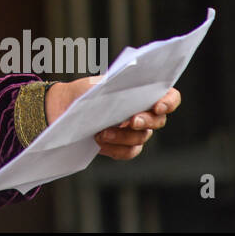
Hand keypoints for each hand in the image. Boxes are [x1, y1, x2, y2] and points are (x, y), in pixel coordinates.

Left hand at [46, 77, 180, 159]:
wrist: (64, 106)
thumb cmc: (84, 91)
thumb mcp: (97, 84)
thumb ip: (115, 87)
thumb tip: (125, 93)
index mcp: (143, 92)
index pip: (170, 97)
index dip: (169, 103)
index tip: (157, 106)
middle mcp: (144, 113)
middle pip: (158, 121)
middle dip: (145, 121)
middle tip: (130, 121)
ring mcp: (135, 131)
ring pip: (141, 138)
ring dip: (123, 136)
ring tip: (101, 132)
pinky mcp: (123, 145)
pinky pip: (128, 151)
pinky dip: (115, 148)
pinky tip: (100, 142)